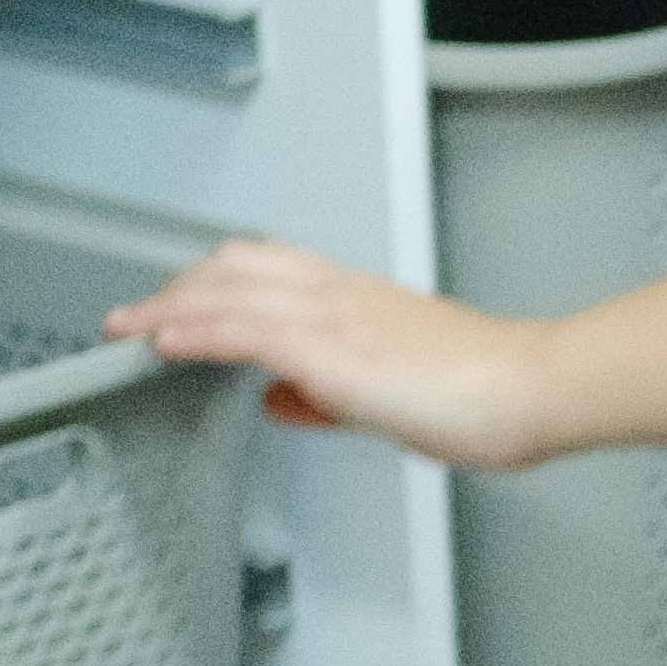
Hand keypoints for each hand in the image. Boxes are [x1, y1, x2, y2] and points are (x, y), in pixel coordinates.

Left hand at [103, 238, 576, 463]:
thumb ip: (329, 396)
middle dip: (178, 288)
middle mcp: (337, 294)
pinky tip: (164, 343)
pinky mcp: (330, 348)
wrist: (534, 386)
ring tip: (132, 327)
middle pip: (232, 265)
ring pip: (226, 287)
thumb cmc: (490, 393)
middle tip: (137, 317)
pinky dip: (194, 330)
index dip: (210, 284)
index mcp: (356, 299)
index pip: (264, 270)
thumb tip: (284, 400)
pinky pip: (242, 327)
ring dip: (170, 305)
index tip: (174, 306)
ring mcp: (332, 315)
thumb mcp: (393, 398)